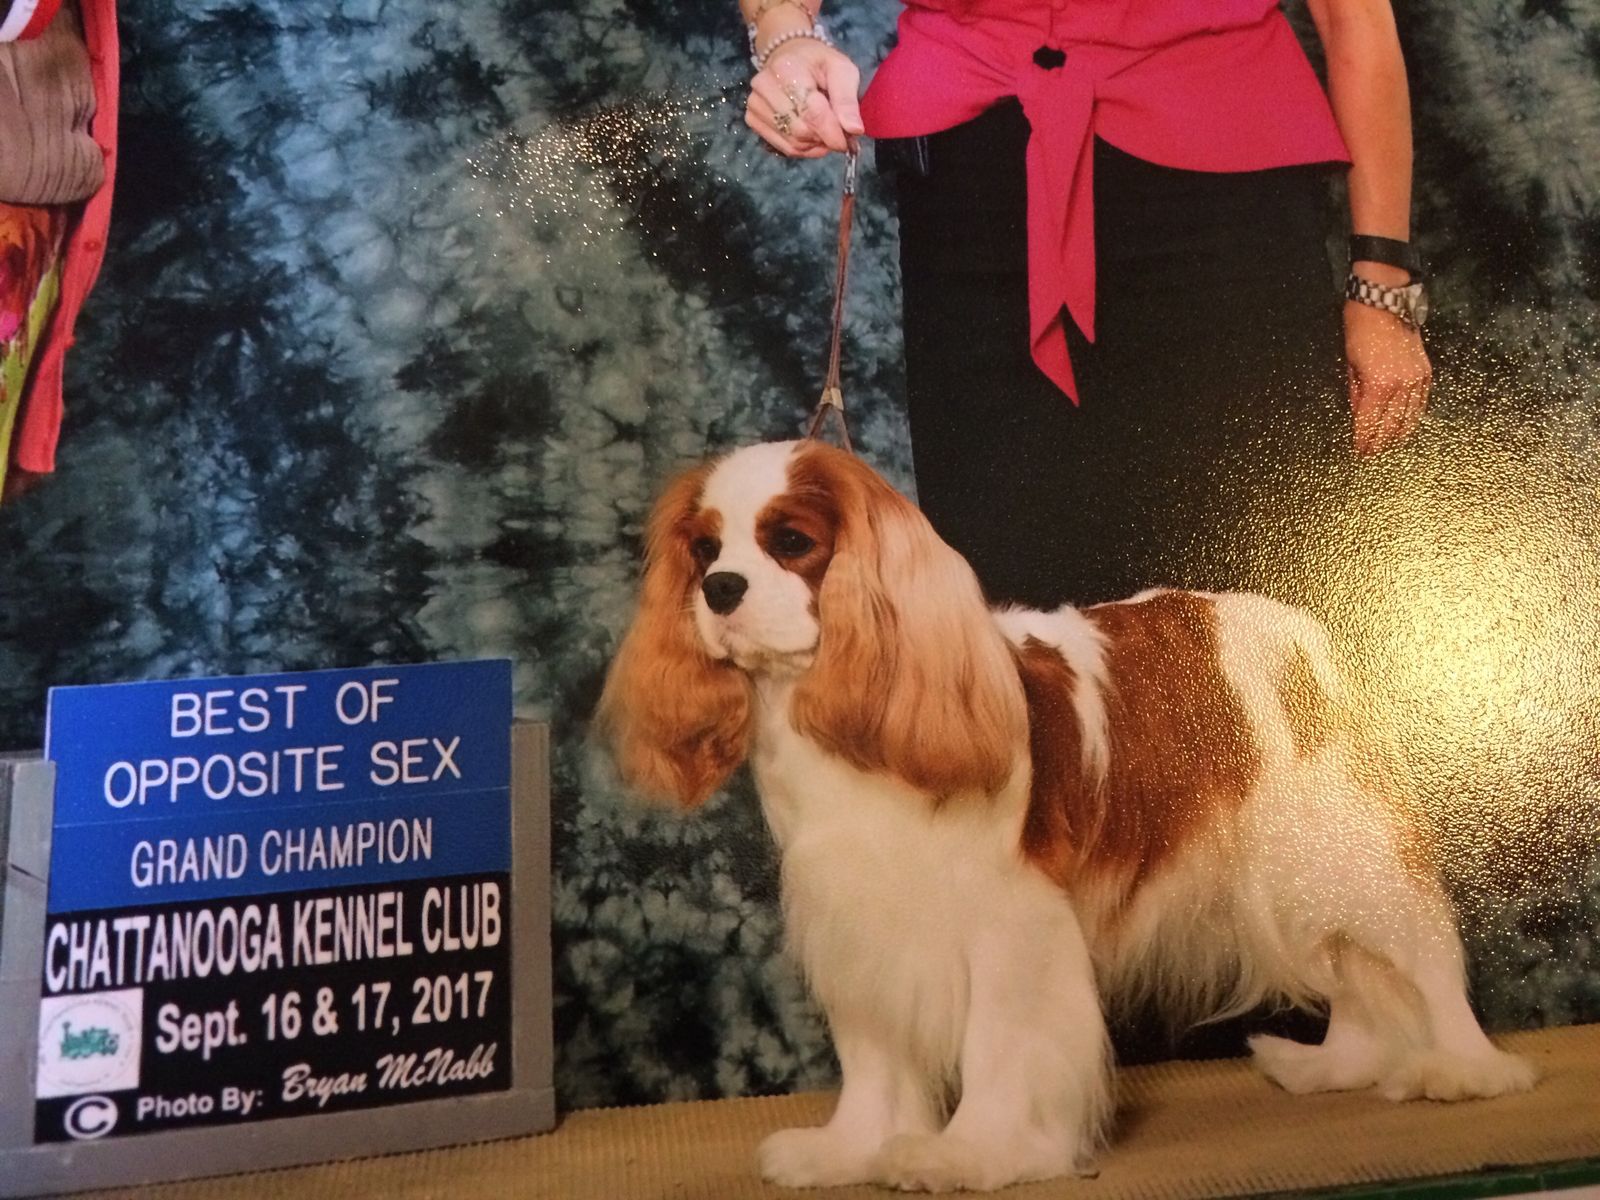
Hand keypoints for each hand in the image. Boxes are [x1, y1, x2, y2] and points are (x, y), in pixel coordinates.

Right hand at [745, 37, 862, 157]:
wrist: (790, 56)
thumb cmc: (819, 63)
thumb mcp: (842, 70)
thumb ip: (848, 100)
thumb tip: (854, 130)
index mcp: (787, 68)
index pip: (811, 113)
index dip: (832, 133)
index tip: (848, 141)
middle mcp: (764, 86)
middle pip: (801, 131)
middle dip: (824, 138)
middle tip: (838, 132)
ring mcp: (755, 104)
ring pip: (792, 143)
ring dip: (815, 145)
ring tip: (825, 132)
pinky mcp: (752, 119)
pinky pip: (783, 147)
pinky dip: (802, 148)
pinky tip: (811, 136)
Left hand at [1344, 295, 1431, 456]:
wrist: (1385, 303)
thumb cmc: (1360, 331)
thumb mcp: (1350, 365)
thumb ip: (1355, 393)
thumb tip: (1359, 414)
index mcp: (1378, 385)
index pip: (1370, 423)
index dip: (1364, 440)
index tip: (1360, 452)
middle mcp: (1400, 386)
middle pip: (1391, 425)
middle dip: (1381, 442)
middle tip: (1372, 453)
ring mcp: (1416, 379)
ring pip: (1410, 417)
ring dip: (1399, 434)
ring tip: (1390, 445)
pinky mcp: (1425, 372)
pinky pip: (1422, 401)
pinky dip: (1415, 416)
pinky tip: (1408, 425)